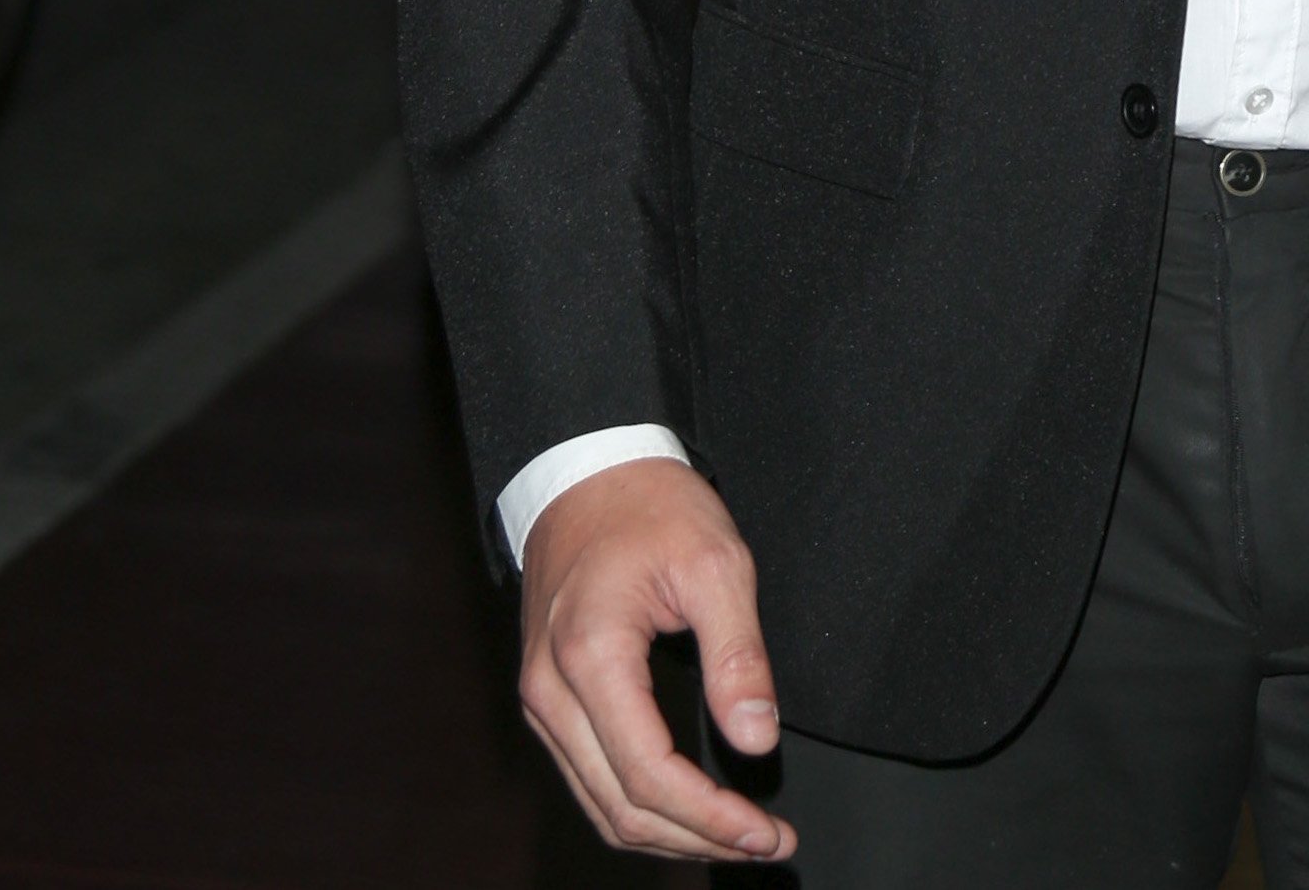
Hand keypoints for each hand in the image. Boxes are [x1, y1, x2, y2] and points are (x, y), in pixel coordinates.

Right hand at [518, 458, 796, 862]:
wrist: (588, 466)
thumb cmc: (650, 505)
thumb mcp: (715, 562)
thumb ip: (738, 655)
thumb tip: (756, 739)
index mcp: (589, 656)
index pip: (649, 776)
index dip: (712, 818)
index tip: (767, 832)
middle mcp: (550, 691)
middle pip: (621, 807)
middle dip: (698, 839)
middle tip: (765, 842)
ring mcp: (542, 698)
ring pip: (600, 804)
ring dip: (670, 834)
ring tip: (735, 834)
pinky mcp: (548, 697)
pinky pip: (590, 777)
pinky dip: (639, 806)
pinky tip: (688, 807)